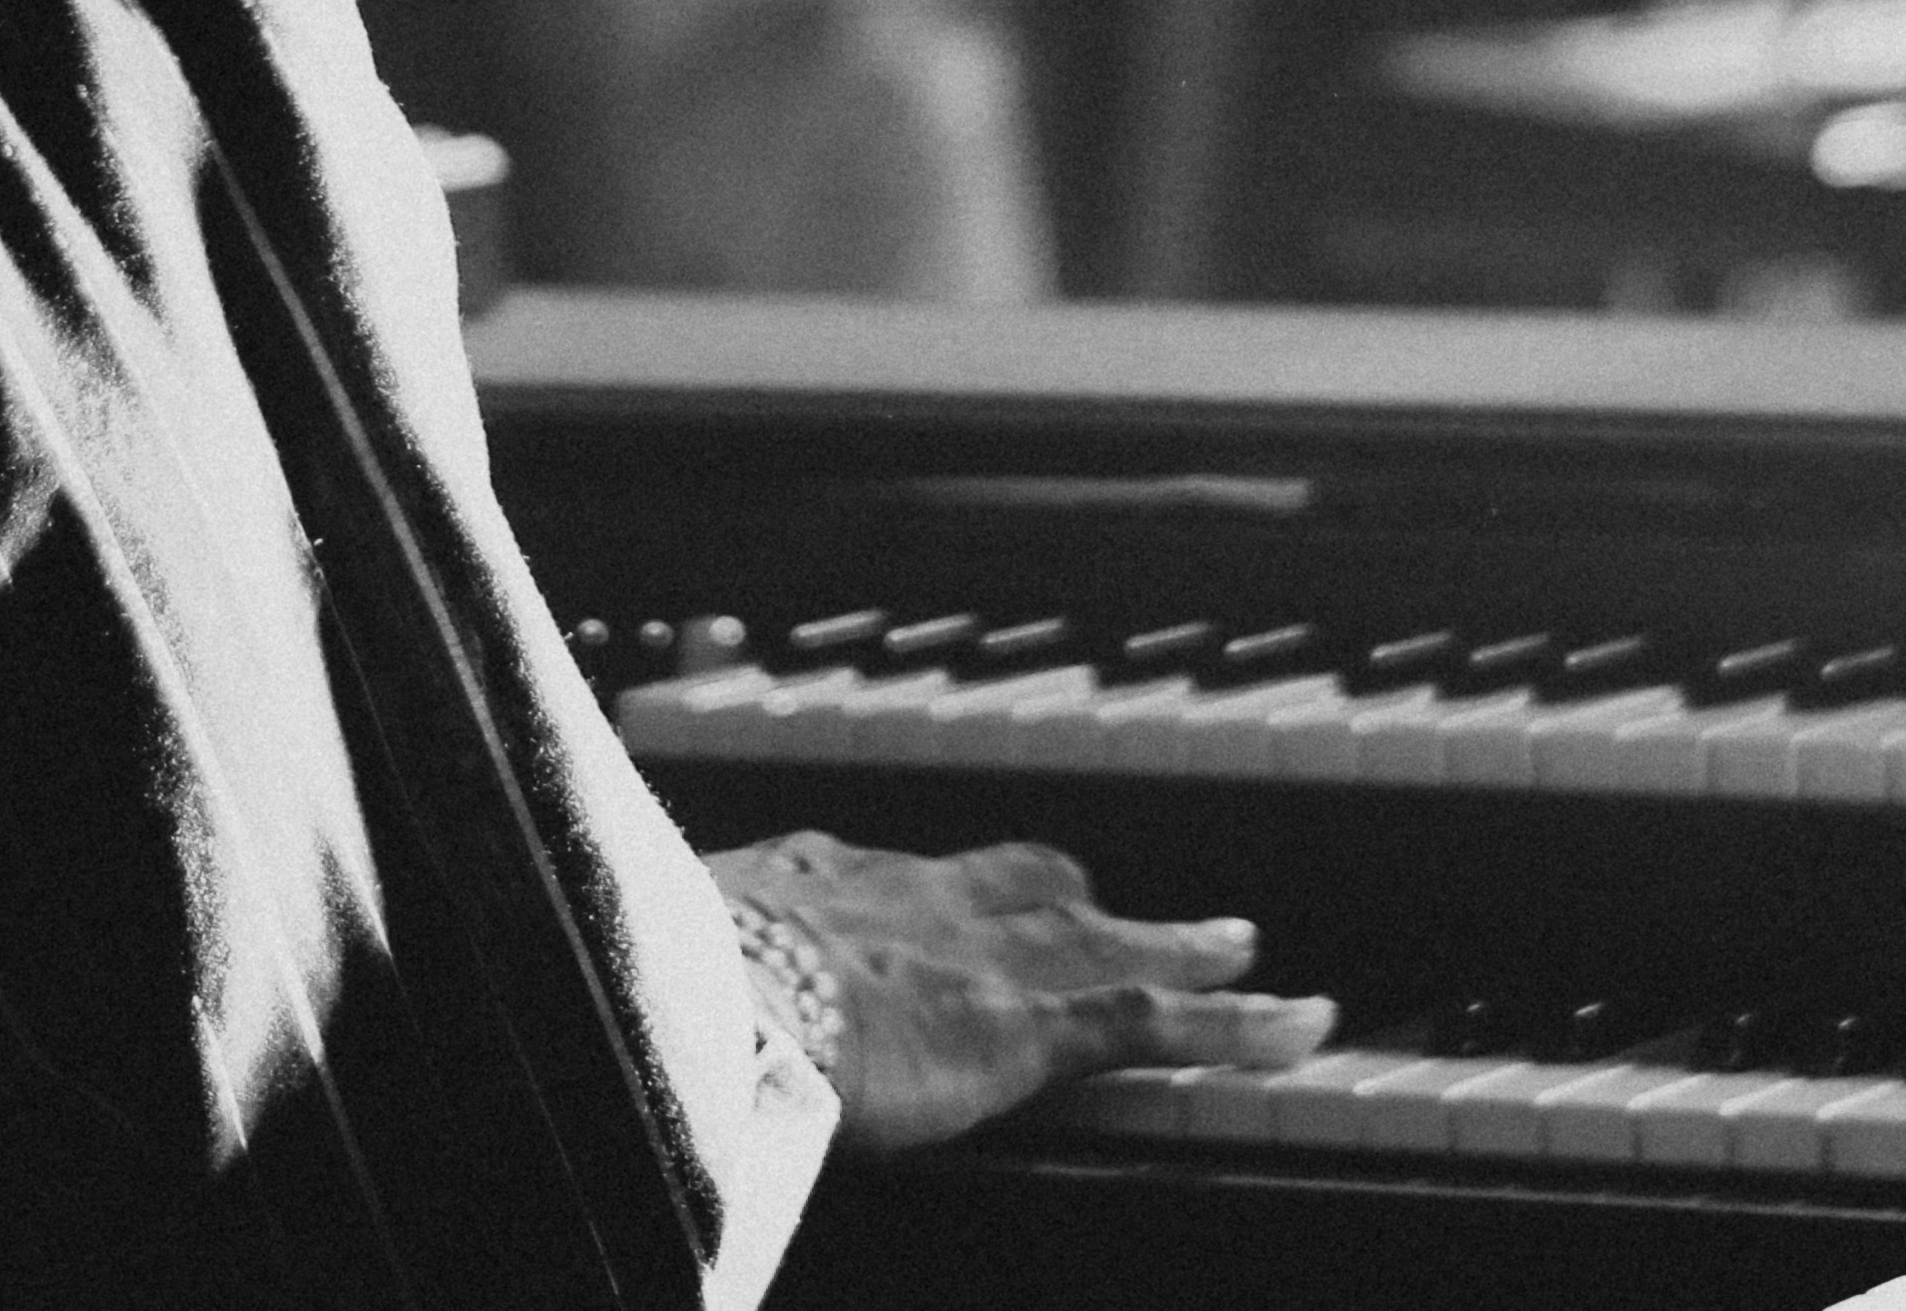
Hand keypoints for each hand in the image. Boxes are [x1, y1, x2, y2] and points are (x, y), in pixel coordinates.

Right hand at [702, 830, 1335, 1150]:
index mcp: (823, 888)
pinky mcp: (1023, 1025)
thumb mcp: (646, 962)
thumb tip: (604, 995)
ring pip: (1107, 943)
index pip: (905, 880)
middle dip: (1078, 900)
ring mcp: (980, 959)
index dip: (952, 893)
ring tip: (1243, 949)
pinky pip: (1157, 1022)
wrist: (690, 997)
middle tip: (1114, 903)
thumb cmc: (651, 993)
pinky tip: (1302, 1025)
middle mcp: (918, 902)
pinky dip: (1237, 1024)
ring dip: (1180, 947)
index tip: (969, 896)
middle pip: (1023, 887)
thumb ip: (658, 969)